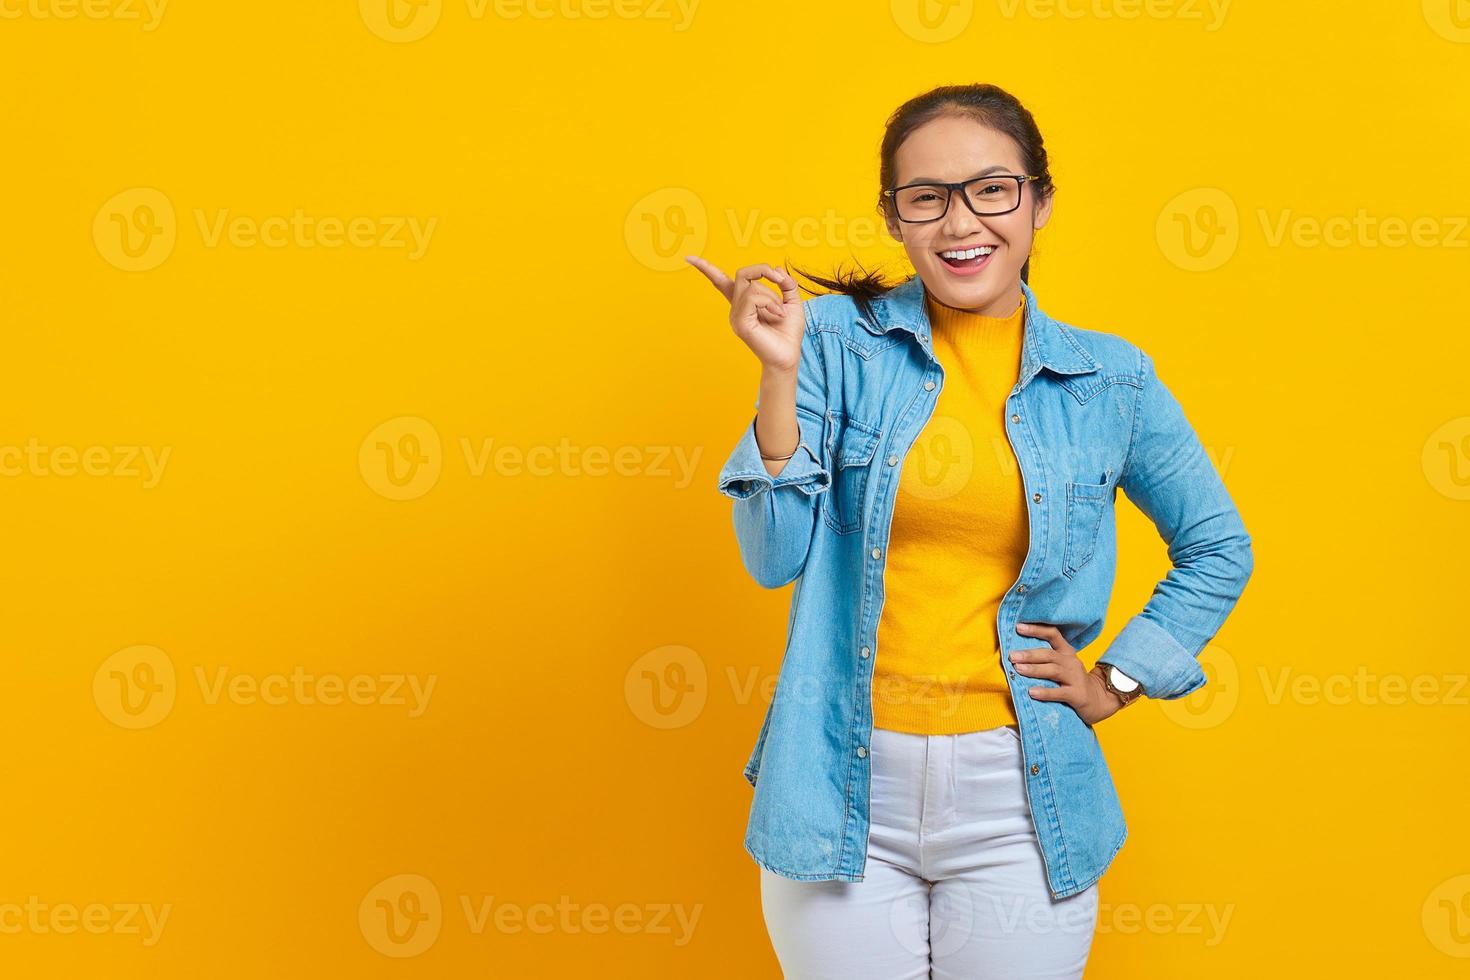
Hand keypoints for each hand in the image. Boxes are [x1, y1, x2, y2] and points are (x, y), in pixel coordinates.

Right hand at [686, 257, 805, 373]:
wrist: (789, 356)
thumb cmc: (788, 332)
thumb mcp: (792, 301)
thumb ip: (786, 283)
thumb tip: (776, 268)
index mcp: (744, 302)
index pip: (720, 281)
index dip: (705, 268)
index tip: (689, 258)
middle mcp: (736, 307)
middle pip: (742, 273)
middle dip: (762, 269)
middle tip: (779, 279)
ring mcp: (736, 315)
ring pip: (751, 286)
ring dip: (772, 296)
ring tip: (780, 312)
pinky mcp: (740, 323)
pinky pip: (753, 298)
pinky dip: (770, 302)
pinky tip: (777, 315)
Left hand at [1010, 623, 1124, 726]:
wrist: (1099, 700)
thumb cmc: (1073, 681)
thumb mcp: (1063, 665)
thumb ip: (1045, 658)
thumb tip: (1016, 654)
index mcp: (1066, 652)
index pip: (1053, 634)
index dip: (1036, 629)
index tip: (1018, 627)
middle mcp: (1071, 662)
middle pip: (1049, 654)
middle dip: (1029, 655)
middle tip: (1012, 656)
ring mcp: (1075, 678)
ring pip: (1053, 671)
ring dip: (1034, 670)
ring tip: (1018, 669)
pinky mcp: (1077, 695)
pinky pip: (1059, 693)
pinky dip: (1045, 692)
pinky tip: (1032, 692)